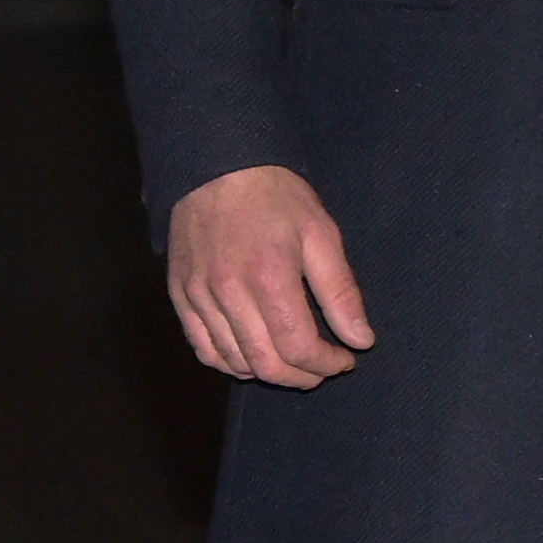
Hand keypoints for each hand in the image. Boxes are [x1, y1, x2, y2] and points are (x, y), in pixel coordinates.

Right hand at [167, 165, 375, 387]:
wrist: (215, 164)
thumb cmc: (275, 196)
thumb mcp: (320, 233)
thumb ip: (340, 292)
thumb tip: (361, 340)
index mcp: (269, 277)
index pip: (298, 347)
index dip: (327, 364)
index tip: (345, 358)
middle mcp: (229, 293)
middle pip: (266, 364)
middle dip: (301, 377)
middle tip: (321, 369)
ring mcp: (199, 297)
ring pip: (234, 362)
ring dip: (269, 373)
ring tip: (292, 361)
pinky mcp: (180, 295)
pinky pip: (203, 349)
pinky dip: (230, 364)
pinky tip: (252, 357)